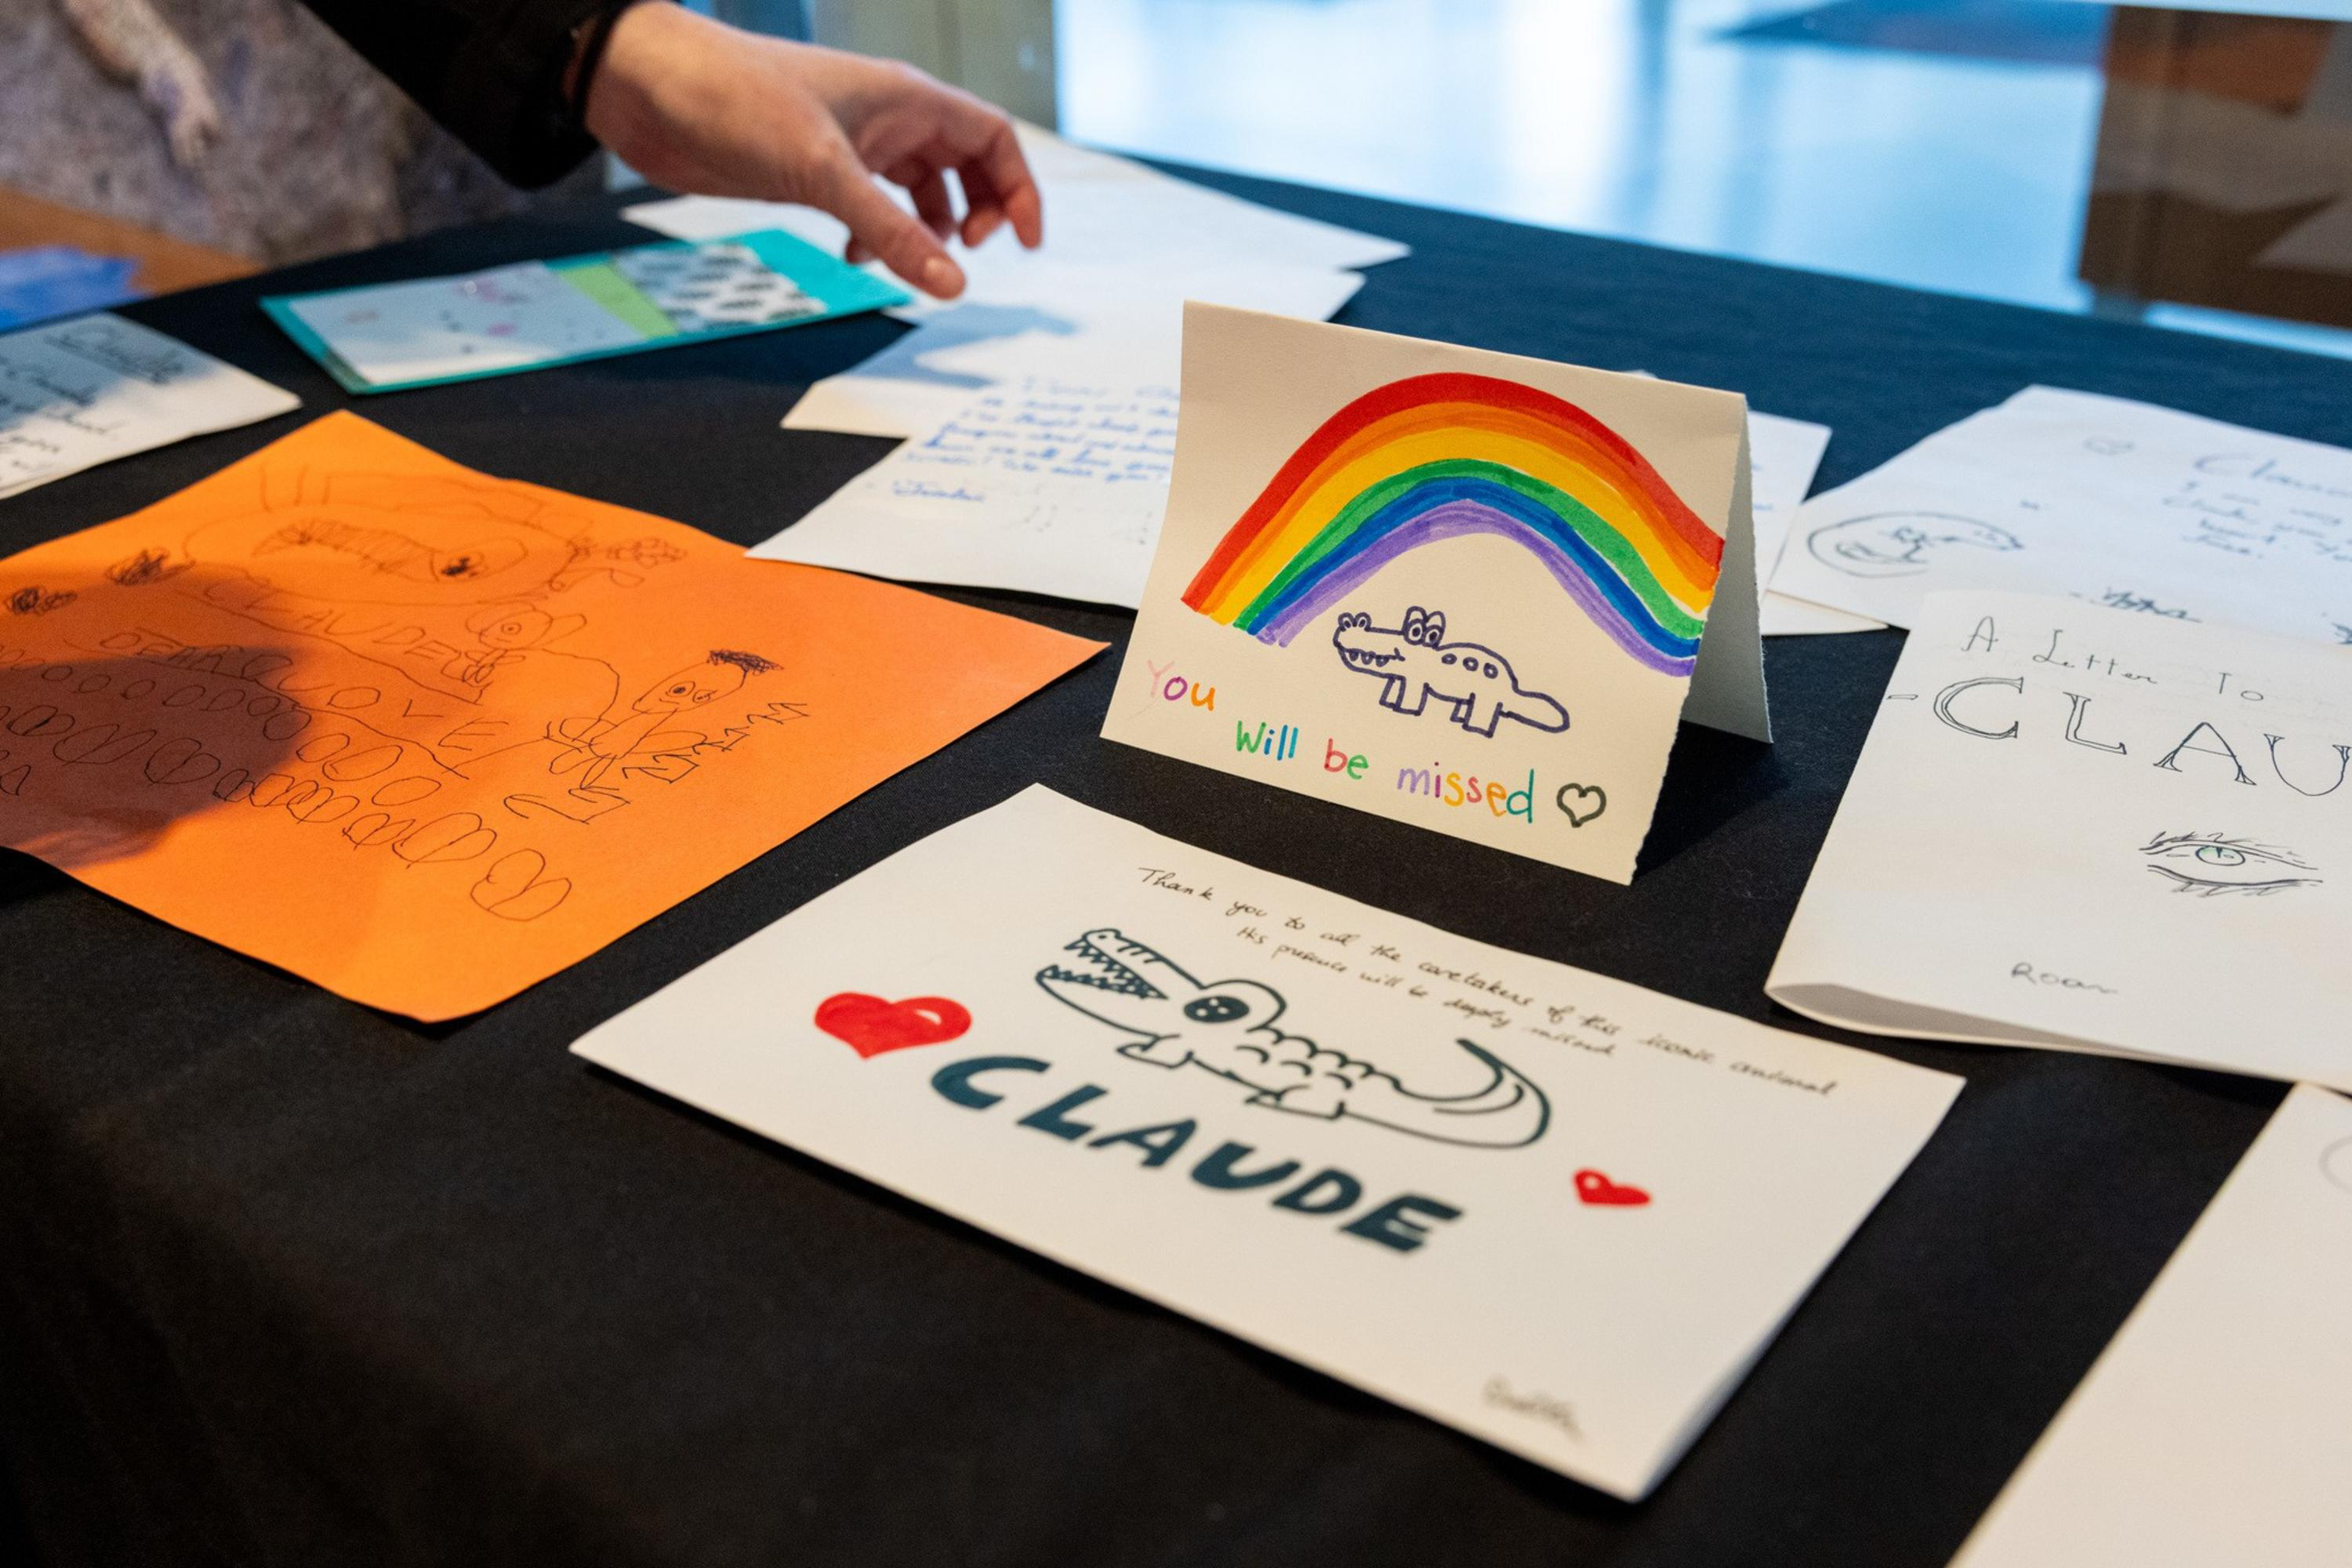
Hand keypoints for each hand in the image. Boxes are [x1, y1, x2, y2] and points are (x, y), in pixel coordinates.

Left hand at [583, 3, 1043, 297]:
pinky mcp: (813, 169)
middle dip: (978, 211)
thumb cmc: (735, 98)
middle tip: (968, 255)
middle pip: (964, 164)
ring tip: (915, 261)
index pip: (991, 137)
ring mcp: (850, 143)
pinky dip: (878, 236)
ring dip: (926, 229)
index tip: (1023, 244)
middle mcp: (885, 118)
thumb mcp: (825, 171)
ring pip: (917, 188)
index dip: (1018, 189)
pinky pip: (870, 204)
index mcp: (904, 99)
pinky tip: (856, 258)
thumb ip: (891, 231)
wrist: (651, 90)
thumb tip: (953, 284)